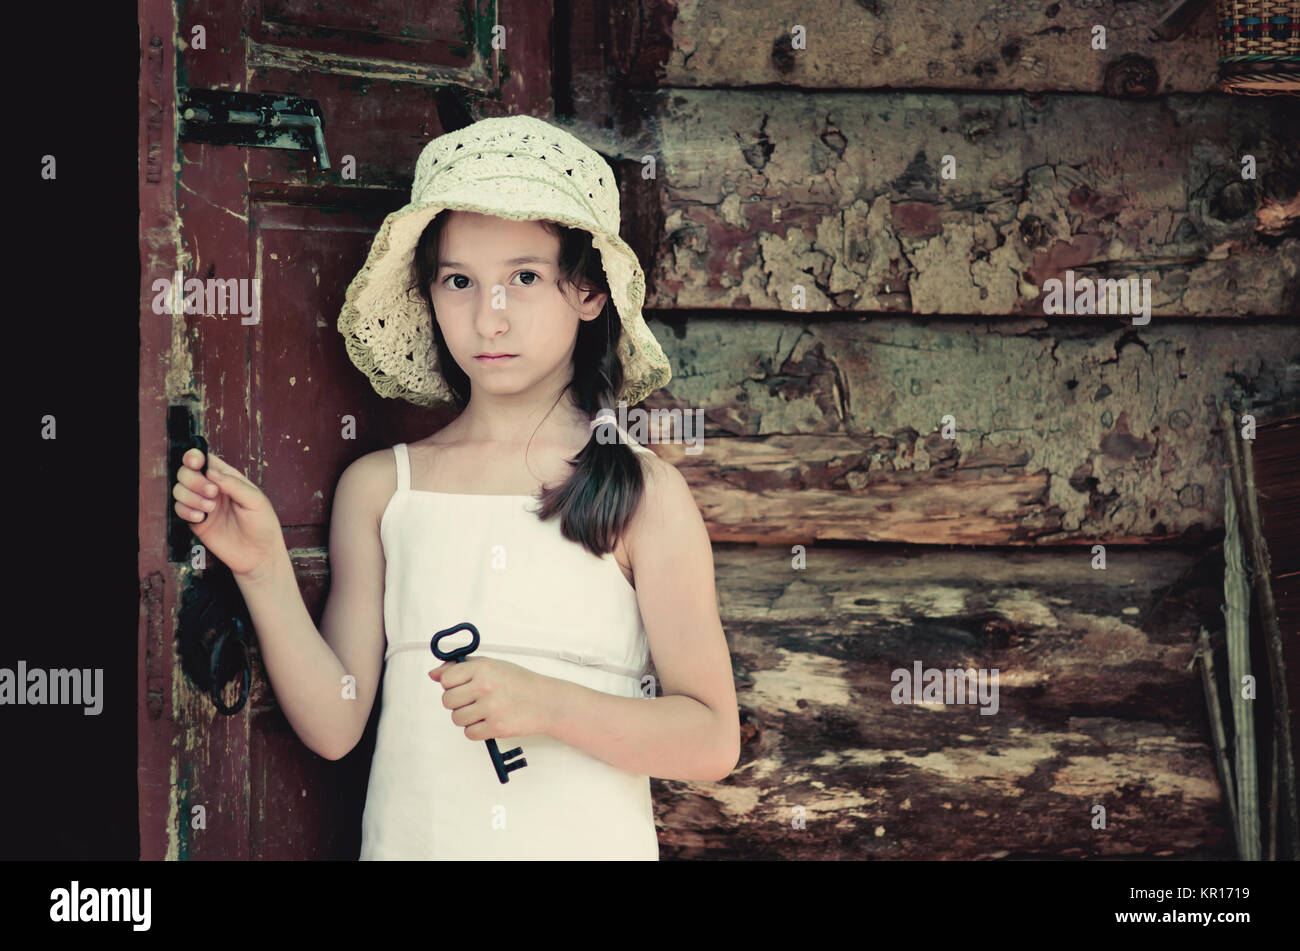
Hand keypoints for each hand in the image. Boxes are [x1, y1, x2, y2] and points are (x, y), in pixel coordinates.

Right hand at [172, 448, 286, 581]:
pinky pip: (178, 509)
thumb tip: (211, 471)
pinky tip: (201, 518)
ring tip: (210, 509)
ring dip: (190, 497)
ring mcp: (202, 505)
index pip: (205, 460)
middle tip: (212, 494)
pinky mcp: (196, 521)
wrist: (259, 555)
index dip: (195, 457)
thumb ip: (234, 484)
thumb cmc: (263, 525)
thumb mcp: (255, 500)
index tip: (195, 462)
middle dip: (194, 480)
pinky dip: (186, 511)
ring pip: (179, 490)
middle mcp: (212, 489)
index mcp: (228, 478)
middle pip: (187, 472)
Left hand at [430, 658, 554, 740]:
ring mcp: (491, 708)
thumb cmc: (518, 682)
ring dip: (466, 717)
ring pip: (457, 718)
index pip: (446, 679)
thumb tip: (433, 674)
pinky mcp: (496, 727)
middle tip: (473, 700)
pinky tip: (489, 721)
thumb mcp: (491, 665)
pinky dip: (476, 730)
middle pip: (448, 701)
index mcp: (482, 668)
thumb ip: (461, 667)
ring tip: (483, 711)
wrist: (545, 701)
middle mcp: (485, 686)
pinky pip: (469, 733)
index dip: (451, 684)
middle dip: (457, 703)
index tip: (462, 685)